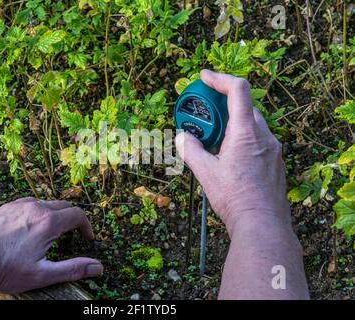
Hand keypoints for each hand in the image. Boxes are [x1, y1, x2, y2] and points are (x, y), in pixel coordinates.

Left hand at [0, 197, 102, 293]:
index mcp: (49, 222)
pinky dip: (38, 211)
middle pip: (64, 205)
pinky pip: (29, 203)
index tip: (86, 238)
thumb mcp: (42, 274)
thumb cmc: (5, 268)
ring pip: (46, 202)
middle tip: (72, 234)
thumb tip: (98, 267)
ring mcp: (20, 204)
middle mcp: (37, 207)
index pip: (78, 215)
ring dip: (55, 214)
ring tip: (52, 231)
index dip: (86, 226)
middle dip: (72, 218)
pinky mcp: (7, 206)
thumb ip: (72, 269)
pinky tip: (30, 225)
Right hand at [175, 70, 289, 235]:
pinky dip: (243, 136)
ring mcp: (272, 149)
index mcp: (246, 132)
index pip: (238, 89)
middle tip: (204, 112)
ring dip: (233, 122)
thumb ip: (191, 150)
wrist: (262, 223)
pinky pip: (258, 139)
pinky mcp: (275, 161)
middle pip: (245, 105)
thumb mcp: (206, 172)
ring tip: (214, 137)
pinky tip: (229, 154)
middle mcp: (264, 136)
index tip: (205, 77)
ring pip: (252, 123)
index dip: (220, 78)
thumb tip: (182, 138)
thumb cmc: (235, 198)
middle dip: (223, 103)